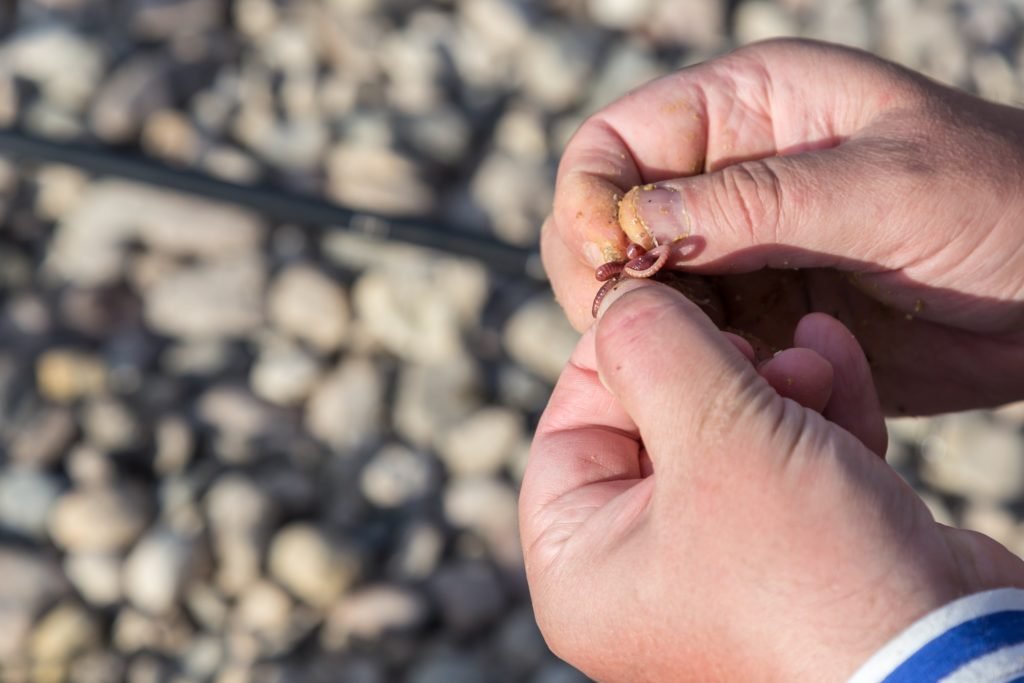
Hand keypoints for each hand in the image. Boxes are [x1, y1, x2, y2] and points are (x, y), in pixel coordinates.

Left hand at [520, 280, 1023, 681]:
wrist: (952, 664)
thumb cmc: (808, 574)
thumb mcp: (711, 436)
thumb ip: (651, 348)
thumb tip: (619, 298)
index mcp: (585, 570)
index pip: (567, 433)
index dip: (613, 357)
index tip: (660, 304)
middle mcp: (643, 579)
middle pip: (652, 430)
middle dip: (713, 370)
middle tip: (751, 345)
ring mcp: (722, 573)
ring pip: (728, 442)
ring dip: (773, 386)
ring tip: (809, 367)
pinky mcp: (797, 563)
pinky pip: (787, 469)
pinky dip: (815, 415)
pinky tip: (836, 364)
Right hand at [545, 38, 1023, 413]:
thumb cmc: (1007, 205)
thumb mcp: (889, 187)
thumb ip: (757, 202)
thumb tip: (632, 222)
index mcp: (751, 109)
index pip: (614, 141)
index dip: (588, 197)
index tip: (610, 258)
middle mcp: (728, 179)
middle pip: (606, 221)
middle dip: (605, 271)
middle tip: (632, 320)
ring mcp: (740, 252)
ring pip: (638, 290)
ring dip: (649, 327)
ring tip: (707, 352)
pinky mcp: (759, 316)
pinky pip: (690, 342)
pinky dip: (693, 364)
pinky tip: (740, 375)